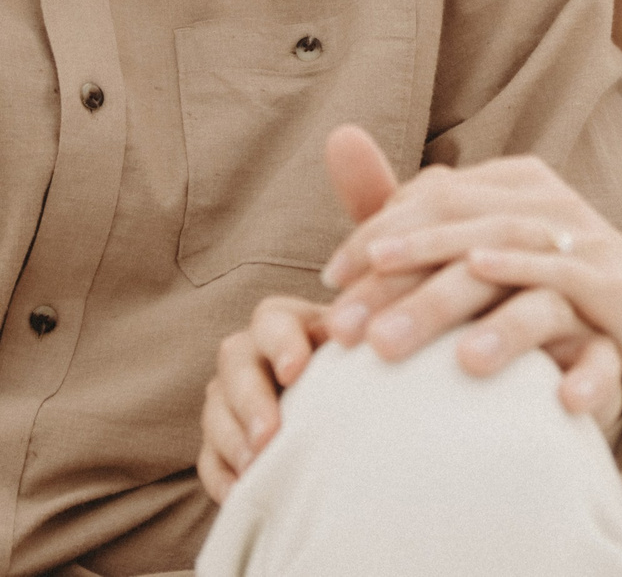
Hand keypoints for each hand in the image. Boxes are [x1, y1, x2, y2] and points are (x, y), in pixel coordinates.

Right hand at [194, 127, 401, 498]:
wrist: (406, 432)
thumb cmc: (390, 338)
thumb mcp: (390, 281)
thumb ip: (371, 213)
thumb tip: (346, 132)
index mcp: (294, 324)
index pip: (267, 322)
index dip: (280, 341)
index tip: (305, 366)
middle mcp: (263, 364)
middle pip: (230, 369)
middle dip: (247, 396)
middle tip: (278, 428)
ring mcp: (248, 410)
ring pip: (217, 418)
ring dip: (235, 437)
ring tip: (266, 461)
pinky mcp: (241, 460)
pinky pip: (215, 467)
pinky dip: (227, 476)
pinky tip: (250, 488)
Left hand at [321, 151, 621, 400]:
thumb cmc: (546, 276)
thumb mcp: (477, 241)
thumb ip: (409, 206)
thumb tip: (337, 136)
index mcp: (509, 182)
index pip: (429, 200)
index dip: (376, 238)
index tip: (330, 286)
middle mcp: (544, 202)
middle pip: (459, 231)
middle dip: (397, 282)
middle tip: (346, 330)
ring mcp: (582, 241)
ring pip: (506, 263)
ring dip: (446, 306)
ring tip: (393, 346)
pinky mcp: (612, 290)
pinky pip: (568, 299)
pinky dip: (524, 318)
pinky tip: (479, 350)